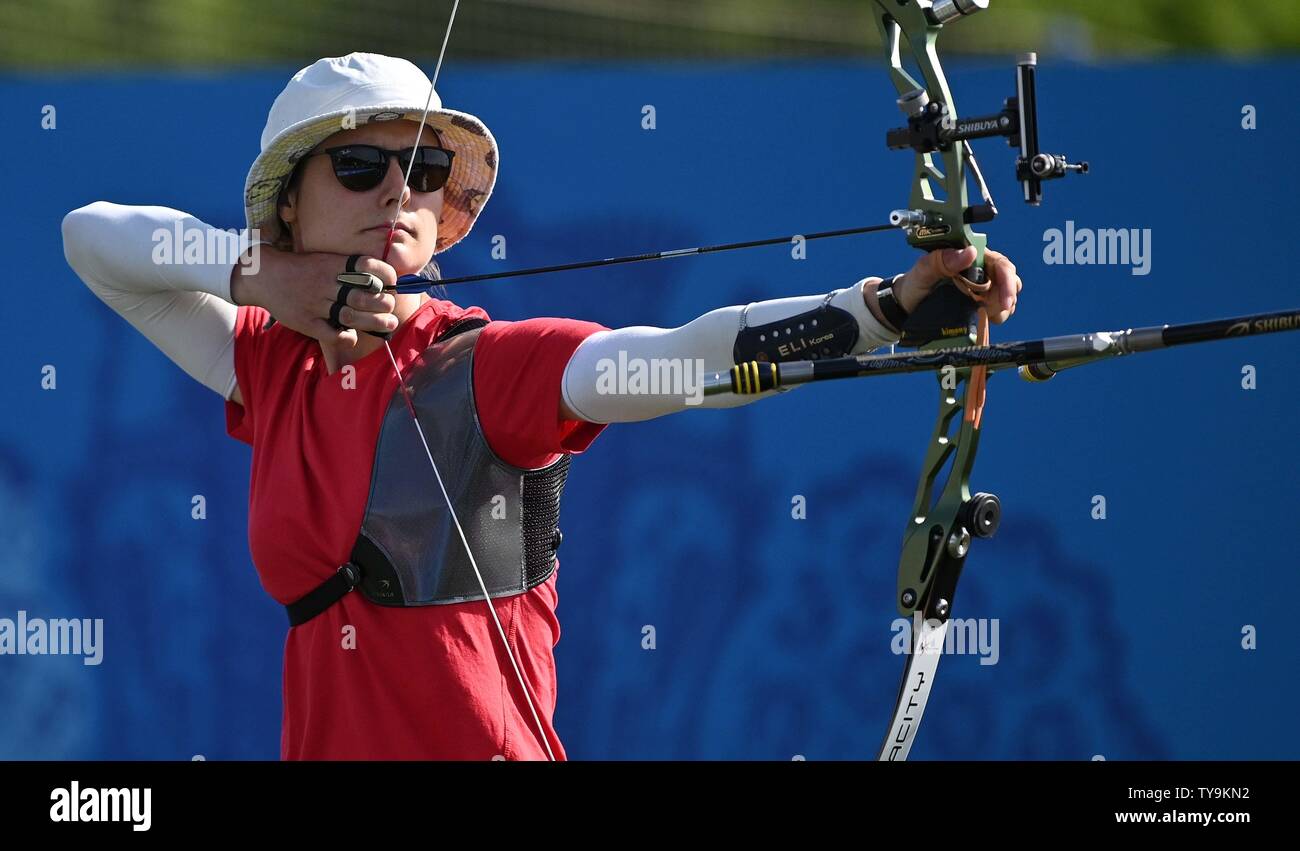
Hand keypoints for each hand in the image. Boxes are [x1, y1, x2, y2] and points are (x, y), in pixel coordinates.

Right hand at [230, 247, 399, 344]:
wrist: (264, 276)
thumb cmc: (302, 270)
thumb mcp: (324, 260)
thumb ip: (348, 269)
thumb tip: (382, 279)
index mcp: (332, 264)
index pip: (365, 266)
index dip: (385, 274)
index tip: (394, 281)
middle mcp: (325, 283)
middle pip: (362, 294)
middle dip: (383, 302)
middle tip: (391, 306)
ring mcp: (315, 304)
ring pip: (351, 315)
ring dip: (373, 321)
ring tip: (388, 323)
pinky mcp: (305, 322)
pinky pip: (331, 334)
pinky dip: (346, 337)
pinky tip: (353, 337)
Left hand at [892, 246, 1022, 324]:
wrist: (905, 306)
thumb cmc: (914, 284)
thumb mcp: (923, 271)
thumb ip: (941, 261)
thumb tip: (969, 252)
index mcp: (969, 257)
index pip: (999, 262)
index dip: (1007, 279)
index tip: (1005, 299)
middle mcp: (980, 271)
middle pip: (1008, 279)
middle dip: (1007, 297)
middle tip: (996, 314)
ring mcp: (981, 288)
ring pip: (1005, 296)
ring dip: (1002, 308)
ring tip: (987, 316)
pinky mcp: (979, 304)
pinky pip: (997, 309)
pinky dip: (996, 315)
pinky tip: (985, 319)